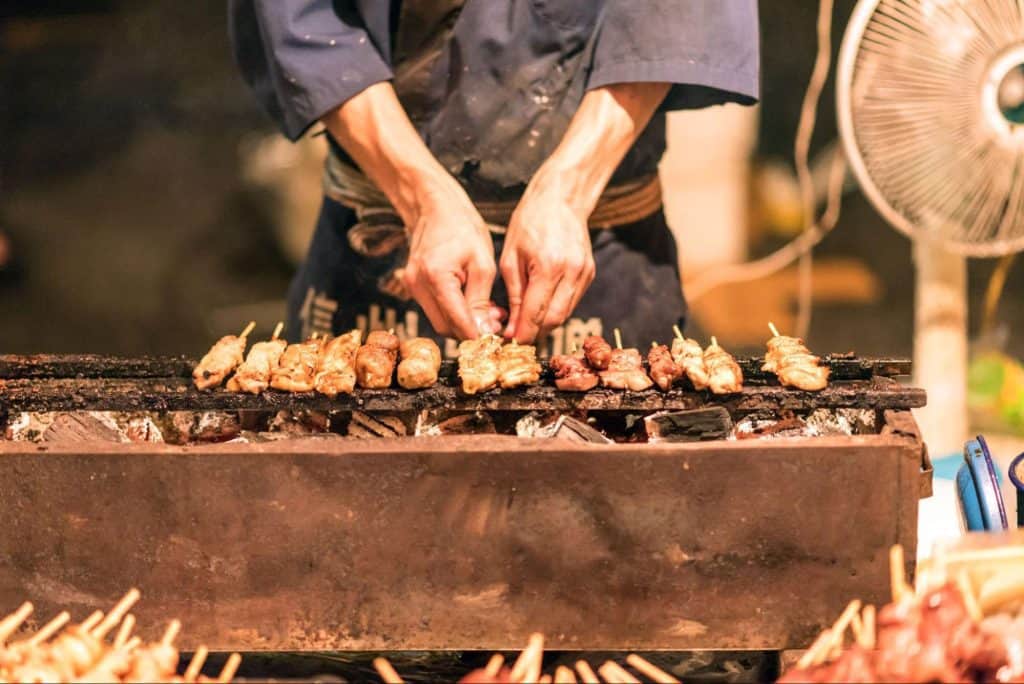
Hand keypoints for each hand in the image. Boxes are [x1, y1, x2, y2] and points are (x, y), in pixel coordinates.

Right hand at [403, 176, 497, 339]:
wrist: (435, 207)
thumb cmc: (462, 227)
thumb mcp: (482, 264)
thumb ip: (481, 301)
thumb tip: (483, 331)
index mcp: (437, 277)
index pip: (457, 322)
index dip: (477, 336)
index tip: (495, 340)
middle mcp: (418, 285)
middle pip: (445, 328)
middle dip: (471, 330)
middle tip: (496, 322)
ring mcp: (412, 286)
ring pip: (440, 321)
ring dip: (463, 322)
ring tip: (488, 310)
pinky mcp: (413, 286)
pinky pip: (435, 309)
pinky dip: (453, 312)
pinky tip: (472, 301)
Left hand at [500, 83, 669, 342]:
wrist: (561, 197)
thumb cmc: (529, 221)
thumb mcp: (511, 256)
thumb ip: (514, 293)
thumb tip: (512, 326)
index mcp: (548, 267)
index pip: (536, 314)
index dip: (523, 333)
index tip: (510, 343)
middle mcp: (571, 273)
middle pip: (554, 320)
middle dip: (535, 333)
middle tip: (516, 337)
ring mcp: (584, 273)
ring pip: (565, 313)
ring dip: (545, 324)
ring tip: (526, 324)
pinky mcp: (589, 273)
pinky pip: (572, 301)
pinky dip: (556, 309)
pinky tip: (541, 306)